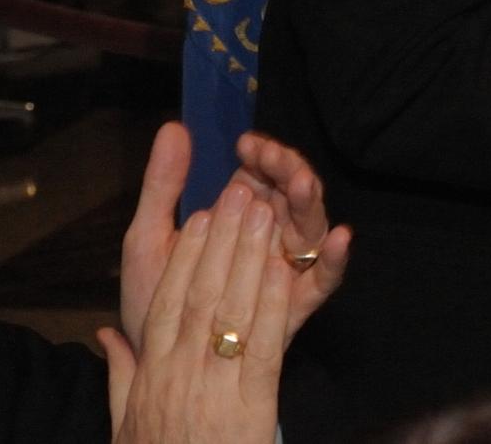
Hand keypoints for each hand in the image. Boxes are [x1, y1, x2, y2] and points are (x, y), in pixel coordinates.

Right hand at [99, 180, 291, 443]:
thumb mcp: (126, 425)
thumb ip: (119, 375)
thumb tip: (106, 336)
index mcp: (152, 376)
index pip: (167, 304)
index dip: (185, 257)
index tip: (198, 217)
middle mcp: (179, 375)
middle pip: (200, 295)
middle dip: (221, 241)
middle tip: (238, 195)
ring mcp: (213, 389)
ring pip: (231, 311)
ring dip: (249, 257)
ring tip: (264, 214)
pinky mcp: (250, 408)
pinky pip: (263, 347)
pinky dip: (272, 304)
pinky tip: (282, 271)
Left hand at [120, 123, 352, 353]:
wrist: (150, 363)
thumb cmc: (150, 301)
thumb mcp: (148, 238)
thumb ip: (163, 186)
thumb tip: (174, 126)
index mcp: (235, 216)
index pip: (262, 172)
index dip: (262, 155)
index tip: (247, 144)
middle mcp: (265, 238)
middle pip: (291, 194)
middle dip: (288, 171)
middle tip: (276, 162)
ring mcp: (283, 270)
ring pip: (310, 227)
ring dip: (310, 203)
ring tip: (302, 184)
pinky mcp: (295, 305)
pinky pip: (324, 280)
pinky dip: (337, 260)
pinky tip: (342, 239)